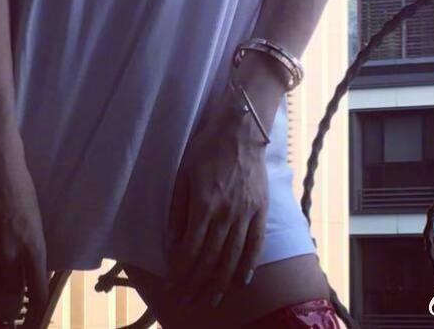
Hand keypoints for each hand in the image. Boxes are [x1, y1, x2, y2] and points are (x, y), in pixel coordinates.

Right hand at [0, 122, 50, 316]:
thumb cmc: (19, 182)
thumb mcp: (35, 213)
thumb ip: (32, 240)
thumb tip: (30, 260)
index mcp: (33, 243)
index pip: (38, 288)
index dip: (38, 304)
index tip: (38, 309)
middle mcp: (11, 252)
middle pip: (14, 290)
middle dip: (17, 292)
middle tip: (17, 289)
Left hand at [166, 94, 268, 306]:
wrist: (241, 131)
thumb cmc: (207, 148)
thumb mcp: (183, 173)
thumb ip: (178, 208)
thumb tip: (173, 241)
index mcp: (204, 204)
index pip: (191, 249)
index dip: (181, 270)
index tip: (172, 284)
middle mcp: (226, 215)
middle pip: (210, 259)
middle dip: (196, 284)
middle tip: (186, 301)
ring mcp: (246, 215)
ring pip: (232, 258)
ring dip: (220, 283)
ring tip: (211, 300)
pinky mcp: (261, 211)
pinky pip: (255, 245)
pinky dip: (247, 266)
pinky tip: (240, 281)